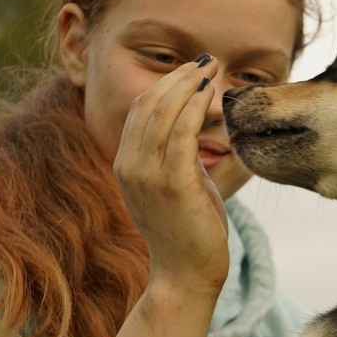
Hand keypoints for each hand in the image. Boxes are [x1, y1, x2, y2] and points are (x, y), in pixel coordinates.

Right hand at [114, 57, 227, 297]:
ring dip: (188, 85)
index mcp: (126, 165)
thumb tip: (194, 127)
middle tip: (205, 60)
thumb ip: (178, 157)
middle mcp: (130, 166)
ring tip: (211, 67)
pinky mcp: (172, 183)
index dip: (165, 84)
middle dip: (178, 77)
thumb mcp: (177, 186)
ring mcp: (147, 175)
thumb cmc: (187, 233)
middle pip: (149, 105)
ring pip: (164, 113)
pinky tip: (210, 94)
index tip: (192, 69)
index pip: (140, 111)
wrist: (185, 275)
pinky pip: (181, 132)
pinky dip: (195, 107)